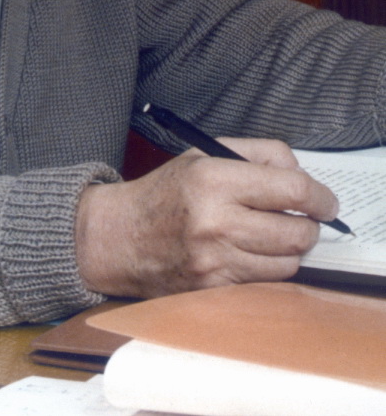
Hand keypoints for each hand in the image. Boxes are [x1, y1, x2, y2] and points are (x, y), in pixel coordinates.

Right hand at [74, 138, 339, 298]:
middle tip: (303, 218)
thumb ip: (255, 153)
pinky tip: (253, 252)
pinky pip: (264, 282)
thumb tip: (298, 171)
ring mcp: (214, 261)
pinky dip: (268, 267)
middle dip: (310, 225)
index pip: (291, 190)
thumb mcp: (202, 155)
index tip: (325, 201)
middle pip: (297, 233)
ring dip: (291, 249)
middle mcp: (214, 222)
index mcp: (212, 179)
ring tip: (275, 234)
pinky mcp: (213, 289)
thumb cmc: (164, 192)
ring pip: (287, 263)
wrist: (118, 237)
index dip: (319, 196)